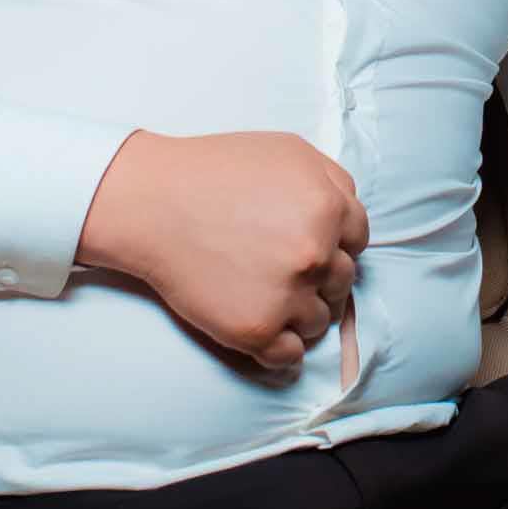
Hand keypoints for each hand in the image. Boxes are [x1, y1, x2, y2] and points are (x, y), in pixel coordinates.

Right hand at [80, 130, 366, 372]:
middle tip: (278, 270)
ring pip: (318, 321)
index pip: (357, 242)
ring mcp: (288, 295)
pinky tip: (260, 329)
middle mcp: (316, 254)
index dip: (333, 243)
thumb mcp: (288, 152)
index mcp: (329, 209)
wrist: (149, 203)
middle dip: (317, 278)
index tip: (306, 247)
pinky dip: (279, 349)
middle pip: (341, 282)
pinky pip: (289, 356)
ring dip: (298, 313)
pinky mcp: (256, 329)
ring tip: (262, 296)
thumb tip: (349, 220)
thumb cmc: (213, 171)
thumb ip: (332, 181)